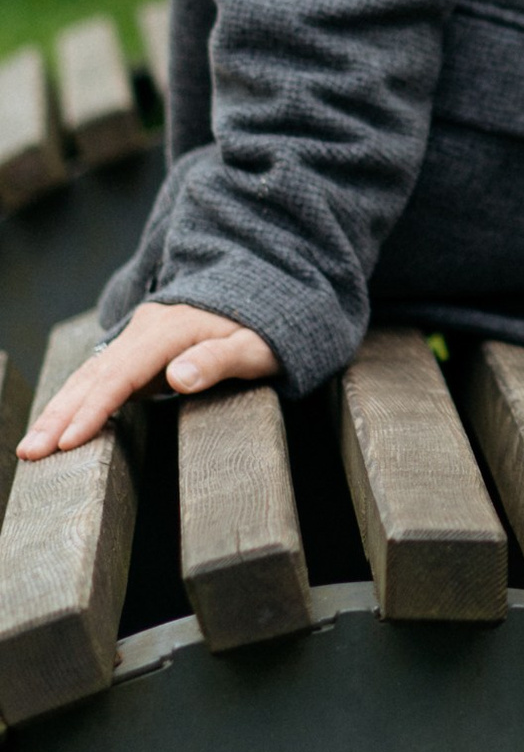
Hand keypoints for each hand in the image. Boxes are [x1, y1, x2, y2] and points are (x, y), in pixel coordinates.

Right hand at [17, 302, 278, 460]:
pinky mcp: (138, 351)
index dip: (94, 408)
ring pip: (89, 375)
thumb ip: (218, 361)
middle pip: (95, 375)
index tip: (69, 439)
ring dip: (58, 410)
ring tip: (31, 447)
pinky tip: (56, 427)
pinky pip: (99, 378)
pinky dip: (74, 401)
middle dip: (59, 414)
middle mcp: (145, 329)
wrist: (264, 299)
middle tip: (30, 452)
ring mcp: (138, 338)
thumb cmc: (262, 330)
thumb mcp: (255, 348)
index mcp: (170, 329)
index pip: (122, 374)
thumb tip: (176, 377)